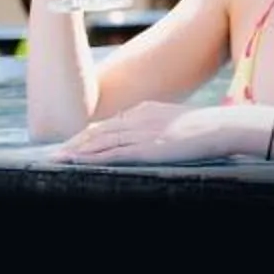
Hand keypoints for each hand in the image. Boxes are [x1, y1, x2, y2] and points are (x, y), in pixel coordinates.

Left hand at [56, 101, 260, 165]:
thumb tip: (147, 136)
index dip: (87, 135)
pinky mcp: (145, 149)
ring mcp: (140, 134)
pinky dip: (92, 158)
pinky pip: (112, 154)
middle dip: (73, 144)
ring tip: (56, 160)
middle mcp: (136, 119)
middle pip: (97, 132)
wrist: (220, 126)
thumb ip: (157, 125)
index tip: (72, 144)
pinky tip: (77, 163)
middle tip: (53, 154)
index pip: (109, 124)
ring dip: (75, 152)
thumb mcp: (176, 120)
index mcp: (144, 111)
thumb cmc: (206, 127)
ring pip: (99, 143)